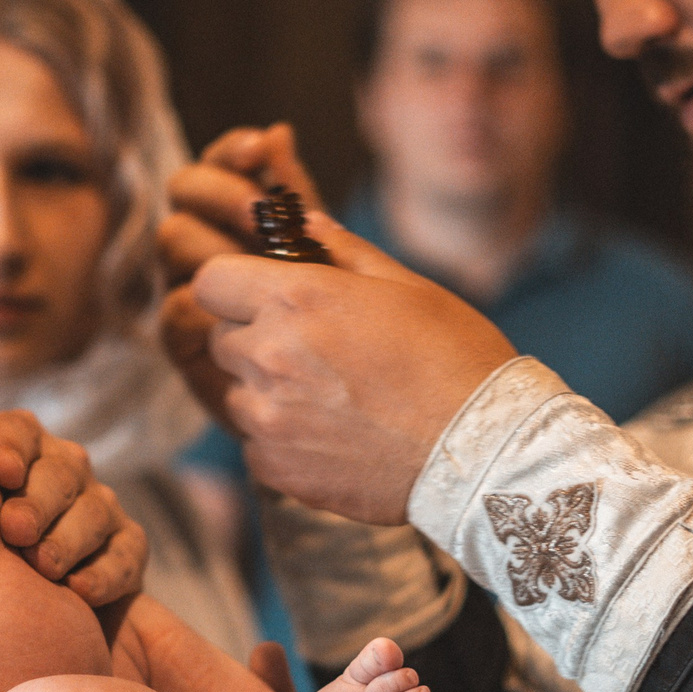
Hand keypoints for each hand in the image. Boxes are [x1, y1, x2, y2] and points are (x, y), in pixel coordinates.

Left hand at [0, 408, 148, 604]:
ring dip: (69, 538)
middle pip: (60, 471)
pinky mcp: (125, 545)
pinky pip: (126, 550)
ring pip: (95, 509)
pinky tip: (78, 590)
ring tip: (43, 566)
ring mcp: (98, 505)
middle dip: (38, 500)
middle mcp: (62, 469)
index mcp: (16, 449)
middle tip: (13, 531)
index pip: (15, 430)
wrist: (8, 613)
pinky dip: (105, 570)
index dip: (9, 446)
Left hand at [159, 125, 516, 522]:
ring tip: (328, 400)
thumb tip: (308, 224)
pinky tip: (332, 437)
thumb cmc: (454, 359)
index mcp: (296, 299)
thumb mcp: (406, 287)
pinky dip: (281, 442)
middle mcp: (269, 355)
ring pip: (235, 395)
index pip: (210, 280)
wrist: (482, 451)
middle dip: (253, 340)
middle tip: (311, 353)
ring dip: (265, 393)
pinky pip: (254, 446)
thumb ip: (345, 253)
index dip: (233, 287)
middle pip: (220, 339)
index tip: (261, 298)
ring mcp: (267, 417)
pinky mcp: (275, 467)